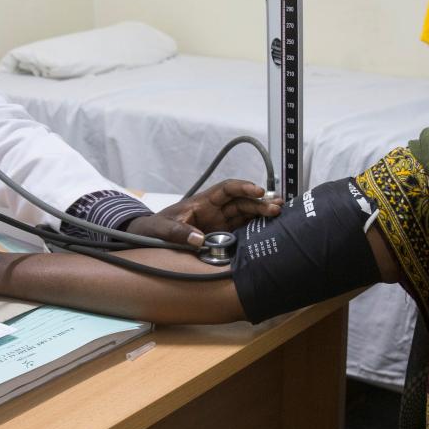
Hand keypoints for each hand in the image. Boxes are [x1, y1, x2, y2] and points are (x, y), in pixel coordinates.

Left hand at [127, 180, 282, 246]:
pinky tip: (271, 228)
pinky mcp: (222, 236)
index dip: (242, 188)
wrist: (149, 240)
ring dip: (262, 212)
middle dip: (259, 202)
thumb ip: (179, 233)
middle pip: (241, 202)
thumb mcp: (163, 230)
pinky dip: (256, 227)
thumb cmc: (154, 229)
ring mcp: (219, 223)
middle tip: (275, 206)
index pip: (227, 190)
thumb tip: (198, 239)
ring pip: (245, 214)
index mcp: (202, 202)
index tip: (256, 191)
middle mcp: (214, 210)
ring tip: (279, 212)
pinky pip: (242, 229)